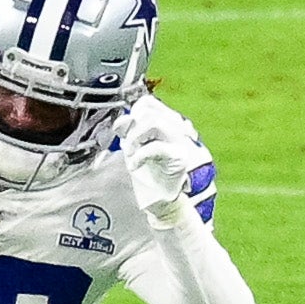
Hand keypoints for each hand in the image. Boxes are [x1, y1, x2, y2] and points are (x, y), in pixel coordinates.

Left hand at [120, 96, 199, 228]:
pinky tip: (135, 166)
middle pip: (150, 112)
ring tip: (131, 154)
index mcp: (166, 122)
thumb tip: (124, 119)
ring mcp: (180, 142)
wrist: (160, 200)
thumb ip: (129, 131)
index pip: (148, 103)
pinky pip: (157, 147)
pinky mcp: (180, 158)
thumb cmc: (149, 173)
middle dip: (132, 130)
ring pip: (156, 123)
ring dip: (136, 139)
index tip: (124, 133)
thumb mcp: (133, 147)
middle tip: (128, 149)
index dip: (132, 114)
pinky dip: (140, 155)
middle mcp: (177, 128)